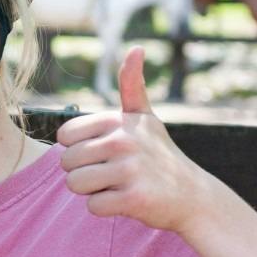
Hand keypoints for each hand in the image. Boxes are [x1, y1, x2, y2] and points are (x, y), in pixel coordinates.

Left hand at [55, 47, 211, 230]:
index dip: (78, 148)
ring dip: (91, 191)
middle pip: (66, 162)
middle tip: (113, 173)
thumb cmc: (159, 155)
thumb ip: (132, 85)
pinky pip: (93, 206)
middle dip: (83, 172)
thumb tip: (136, 48)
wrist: (192, 196)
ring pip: (74, 184)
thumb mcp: (146, 117)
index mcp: (119, 120)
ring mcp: (130, 169)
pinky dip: (105, 208)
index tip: (103, 152)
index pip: (64, 135)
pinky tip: (126, 201)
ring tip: (117, 185)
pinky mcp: (134, 198)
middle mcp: (124, 140)